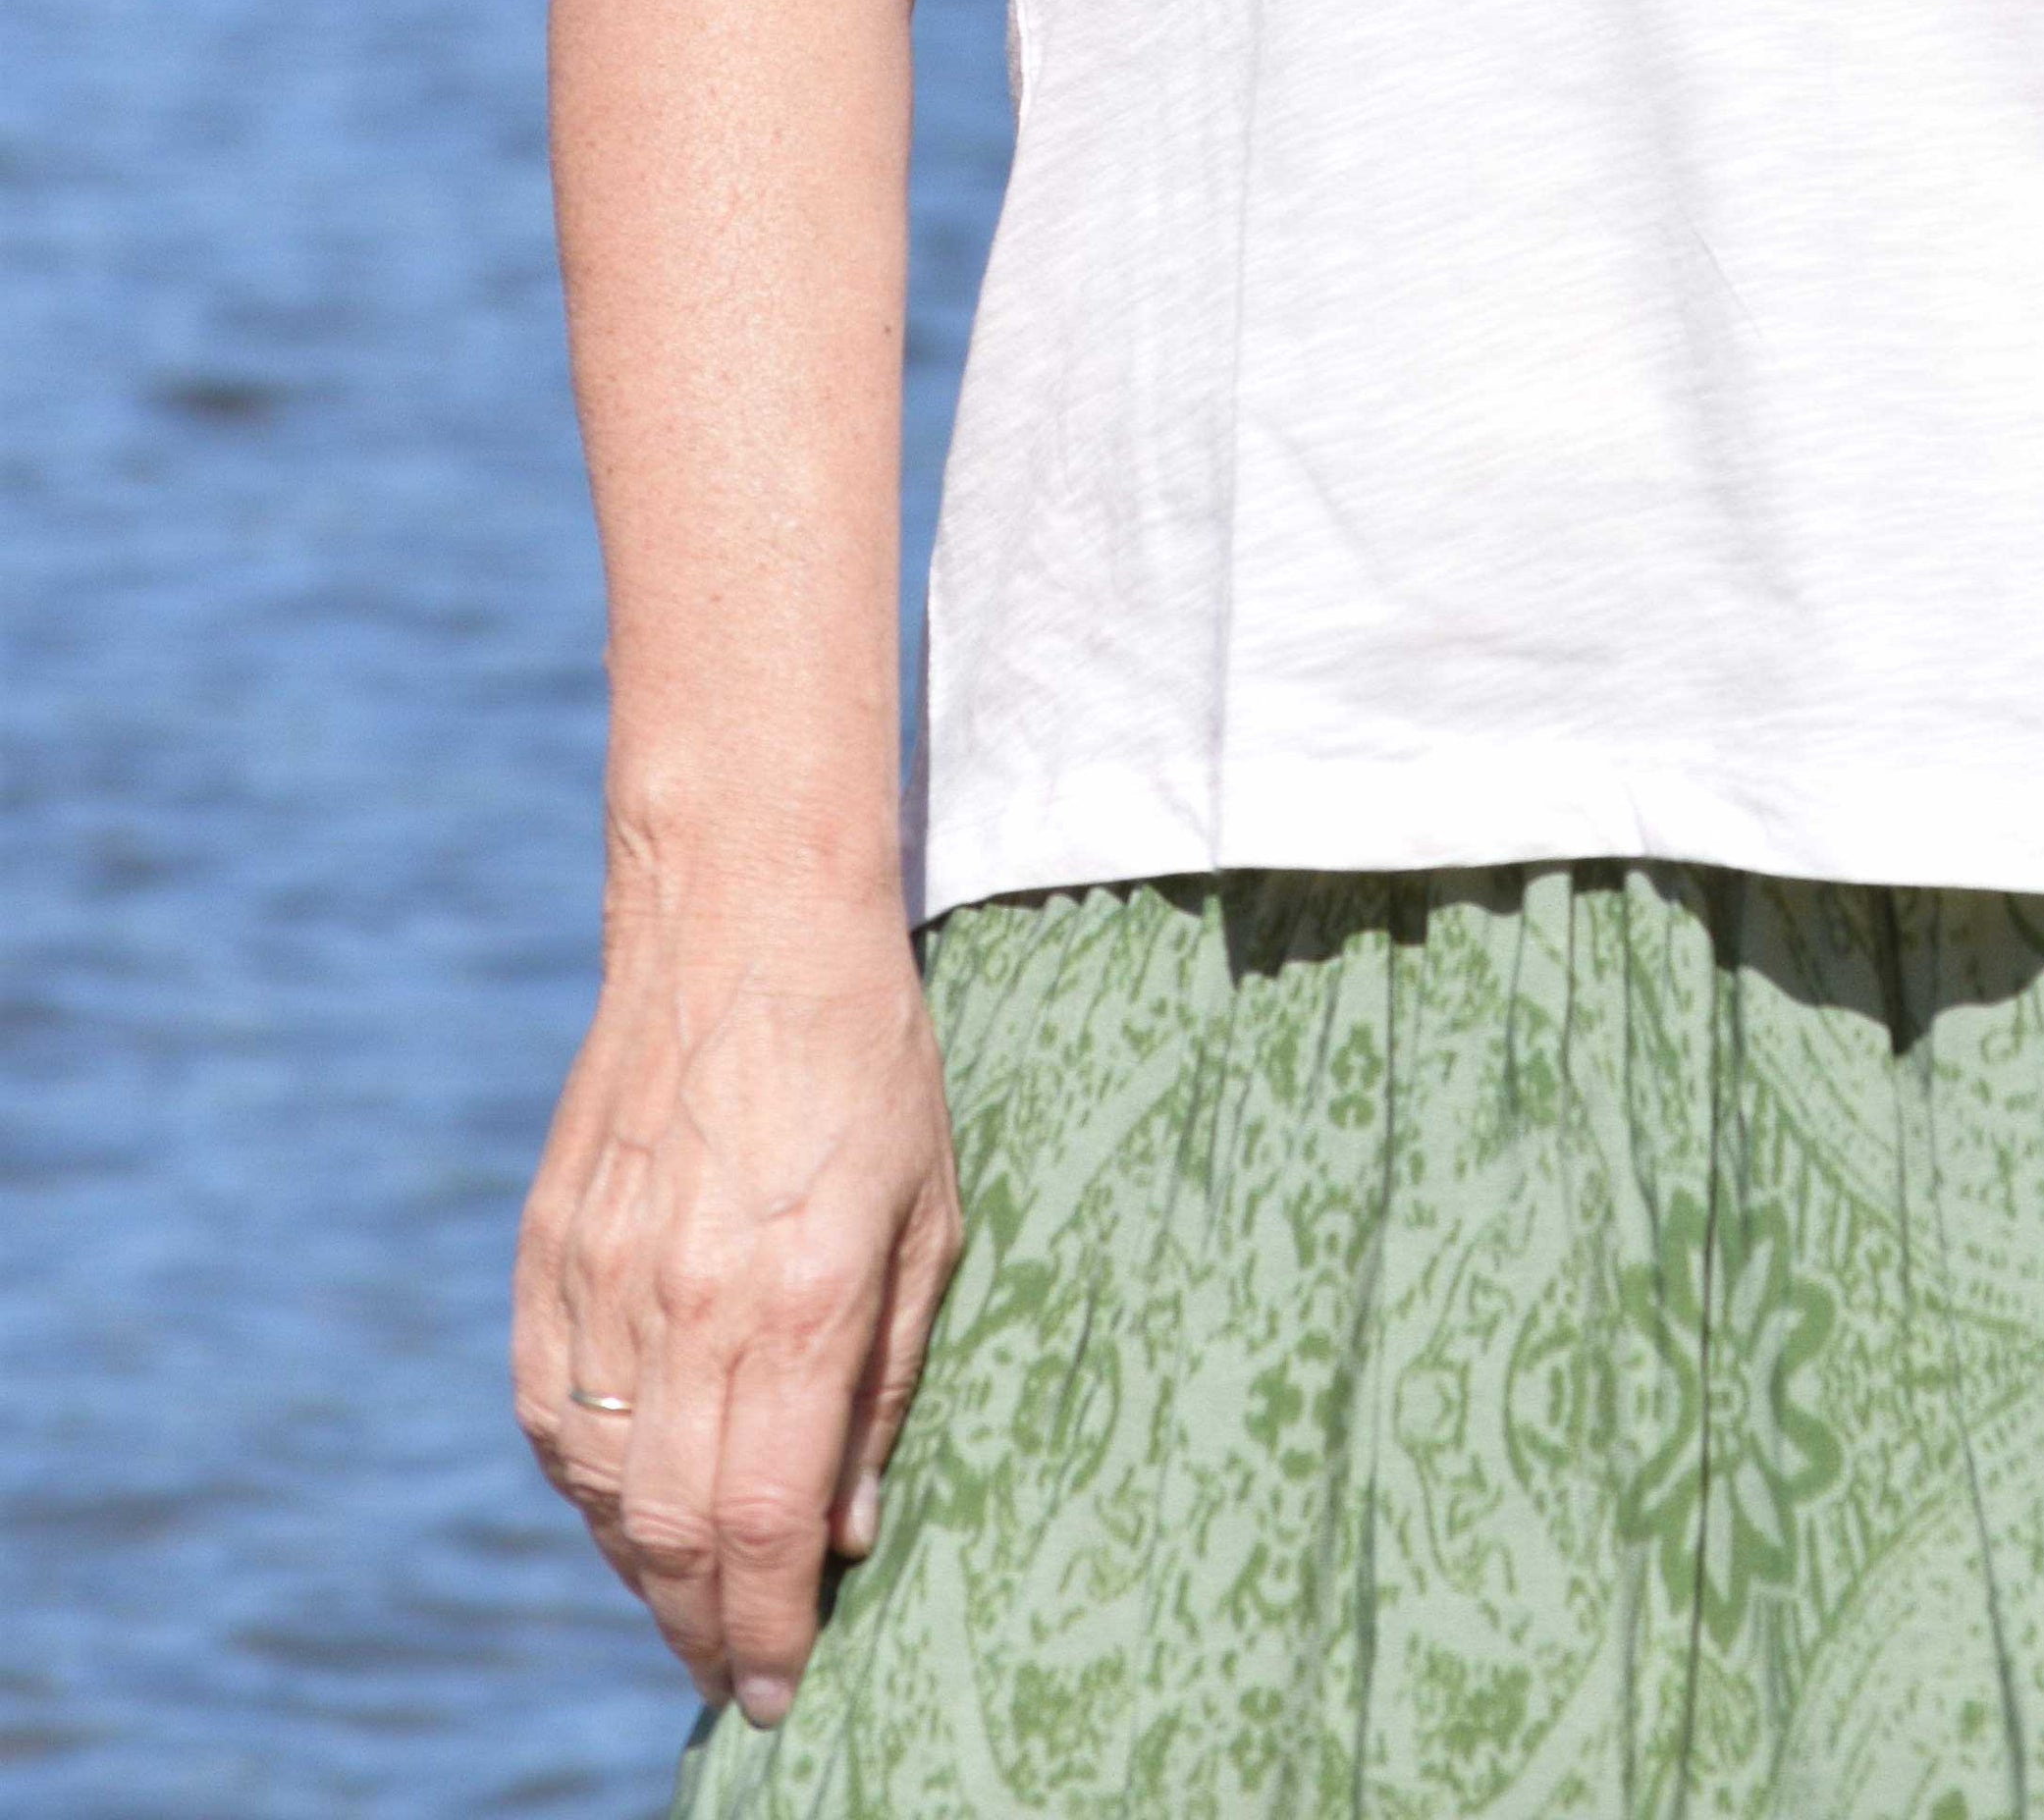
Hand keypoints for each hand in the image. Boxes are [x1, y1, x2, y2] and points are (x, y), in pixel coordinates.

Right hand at [514, 895, 962, 1727]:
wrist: (744, 919)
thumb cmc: (868, 1061)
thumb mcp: (927, 1217)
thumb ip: (885, 1382)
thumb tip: (846, 1531)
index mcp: (798, 1303)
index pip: (765, 1528)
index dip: (766, 1632)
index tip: (778, 1692)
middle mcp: (686, 1307)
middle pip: (675, 1533)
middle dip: (705, 1627)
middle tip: (736, 1668)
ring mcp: (602, 1280)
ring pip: (602, 1488)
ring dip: (644, 1566)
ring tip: (693, 1593)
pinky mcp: (549, 1250)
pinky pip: (551, 1413)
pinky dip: (587, 1483)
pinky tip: (627, 1499)